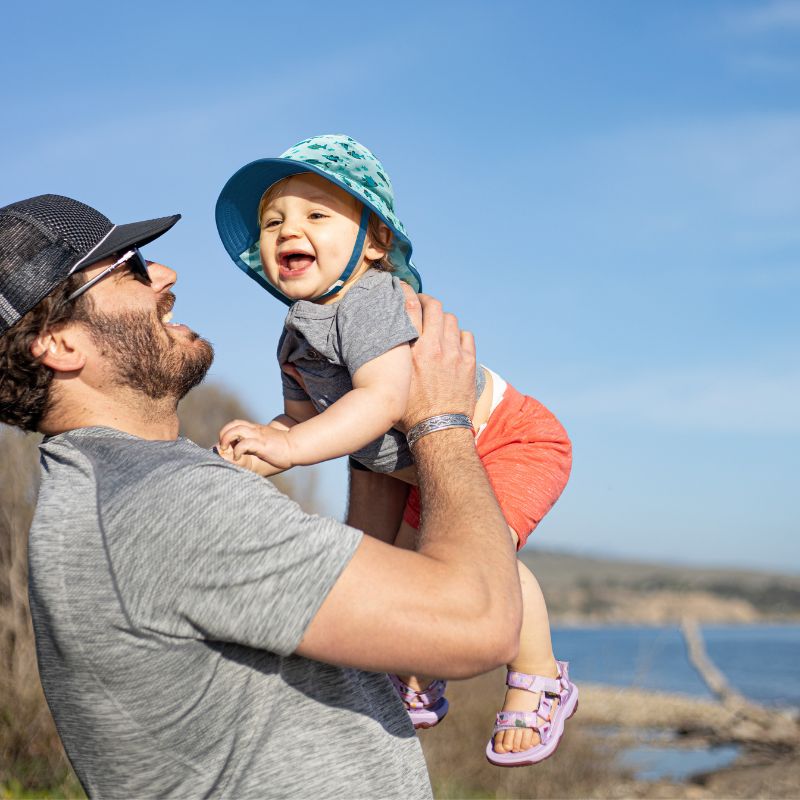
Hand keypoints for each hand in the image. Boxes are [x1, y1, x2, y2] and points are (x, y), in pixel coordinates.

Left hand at [216, 419, 293, 475]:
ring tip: (225, 449)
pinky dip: (237, 450)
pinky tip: (237, 457)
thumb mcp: (265, 445)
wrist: (297, 447)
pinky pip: (245, 444)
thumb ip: (255, 446)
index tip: (224, 447)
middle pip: (233, 424)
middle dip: (223, 434)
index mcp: (255, 430)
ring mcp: (258, 436)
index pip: (236, 424)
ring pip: (236, 430)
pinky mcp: (261, 444)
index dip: (226, 432)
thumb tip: (241, 455)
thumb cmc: (282, 450)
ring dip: (226, 439)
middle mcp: (255, 430)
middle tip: (222, 447)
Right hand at [398, 286, 476, 432]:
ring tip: (438, 327)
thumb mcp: (393, 381)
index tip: (406, 293)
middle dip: (428, 303)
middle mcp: (434, 347)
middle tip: (423, 306)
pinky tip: (453, 343)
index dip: (408, 294)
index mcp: (412, 351)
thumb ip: (393, 359)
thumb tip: (387, 342)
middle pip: (434, 307)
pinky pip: (466, 336)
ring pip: (451, 320)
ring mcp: (454, 354)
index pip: (410, 308)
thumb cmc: (410, 411)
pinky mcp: (469, 362)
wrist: (439, 430)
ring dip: (443, 320)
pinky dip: (459, 335)